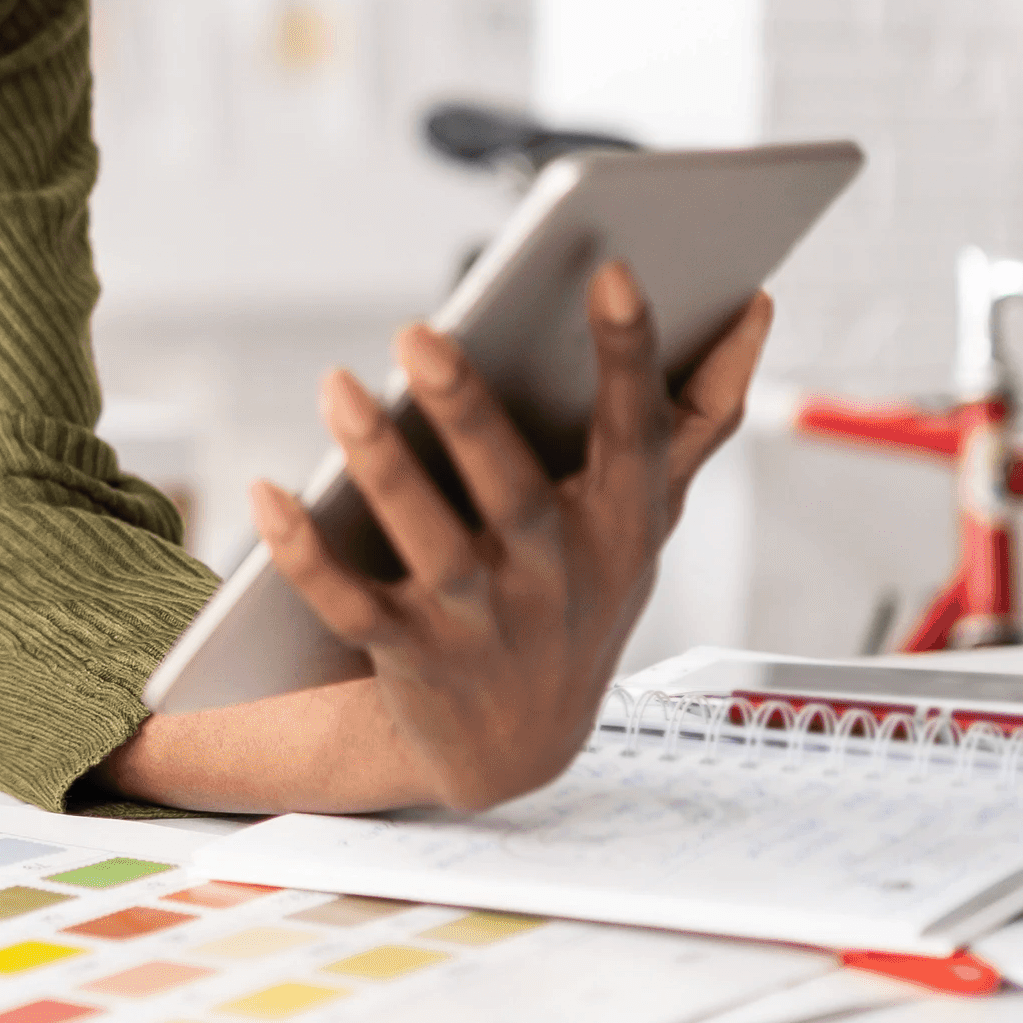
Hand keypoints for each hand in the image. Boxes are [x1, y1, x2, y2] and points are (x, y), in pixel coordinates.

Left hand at [102, 262, 770, 816]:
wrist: (518, 752)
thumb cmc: (581, 596)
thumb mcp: (647, 518)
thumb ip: (698, 415)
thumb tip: (756, 309)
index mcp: (618, 527)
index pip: (635, 435)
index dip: (631, 357)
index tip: (614, 269)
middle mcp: (553, 577)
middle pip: (512, 490)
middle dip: (469, 412)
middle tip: (417, 330)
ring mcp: (479, 623)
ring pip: (426, 544)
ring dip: (381, 466)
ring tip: (338, 387)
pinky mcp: (407, 656)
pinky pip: (348, 605)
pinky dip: (305, 554)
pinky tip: (266, 493)